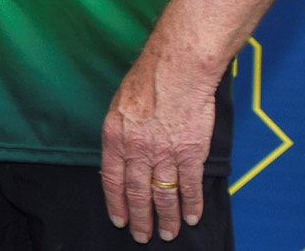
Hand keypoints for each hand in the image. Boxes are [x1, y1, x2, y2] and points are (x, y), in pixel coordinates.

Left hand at [101, 49, 217, 241]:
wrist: (176, 70)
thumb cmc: (146, 81)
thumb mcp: (118, 108)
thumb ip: (119, 136)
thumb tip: (120, 160)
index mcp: (115, 138)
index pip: (112, 180)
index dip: (116, 204)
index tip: (120, 220)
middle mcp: (138, 150)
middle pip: (137, 193)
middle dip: (140, 219)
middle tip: (142, 236)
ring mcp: (165, 154)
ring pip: (164, 195)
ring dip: (167, 219)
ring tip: (169, 234)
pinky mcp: (191, 153)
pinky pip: (189, 186)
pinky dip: (192, 205)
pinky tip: (192, 217)